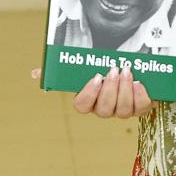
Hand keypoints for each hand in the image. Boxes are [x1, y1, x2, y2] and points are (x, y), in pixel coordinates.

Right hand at [29, 64, 157, 117]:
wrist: (138, 68)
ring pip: (122, 111)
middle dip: (110, 90)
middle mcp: (105, 108)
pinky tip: (140, 83)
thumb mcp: (87, 65)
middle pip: (104, 110)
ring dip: (125, 90)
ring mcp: (123, 111)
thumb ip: (63, 70)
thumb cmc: (106, 67)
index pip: (82, 106)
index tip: (95, 77)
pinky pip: (141, 108)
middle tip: (114, 70)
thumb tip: (35, 73)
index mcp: (89, 100)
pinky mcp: (140, 108)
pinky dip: (141, 96)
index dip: (89, 94)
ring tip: (128, 71)